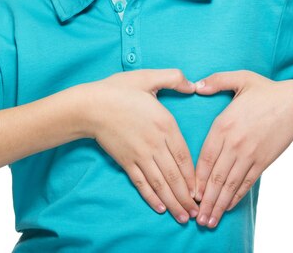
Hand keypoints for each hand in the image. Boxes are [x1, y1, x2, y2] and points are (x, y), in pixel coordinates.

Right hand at [86, 68, 199, 224]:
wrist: (90, 105)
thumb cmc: (118, 89)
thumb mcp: (148, 77)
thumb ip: (174, 78)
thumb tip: (193, 85)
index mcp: (165, 123)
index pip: (184, 155)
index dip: (194, 176)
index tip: (202, 190)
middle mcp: (155, 143)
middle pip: (175, 175)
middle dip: (187, 197)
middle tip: (198, 213)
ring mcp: (139, 154)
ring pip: (160, 183)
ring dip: (173, 202)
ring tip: (183, 217)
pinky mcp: (126, 161)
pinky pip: (141, 182)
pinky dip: (151, 197)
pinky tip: (160, 208)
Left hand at [193, 70, 292, 227]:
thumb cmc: (266, 90)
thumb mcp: (240, 78)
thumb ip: (216, 81)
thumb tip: (195, 85)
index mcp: (224, 124)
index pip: (205, 157)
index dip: (195, 177)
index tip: (188, 191)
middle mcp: (235, 143)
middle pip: (215, 176)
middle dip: (204, 199)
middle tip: (195, 216)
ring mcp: (250, 154)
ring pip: (230, 184)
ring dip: (218, 204)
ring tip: (209, 220)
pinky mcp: (263, 161)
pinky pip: (246, 183)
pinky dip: (236, 197)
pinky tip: (227, 207)